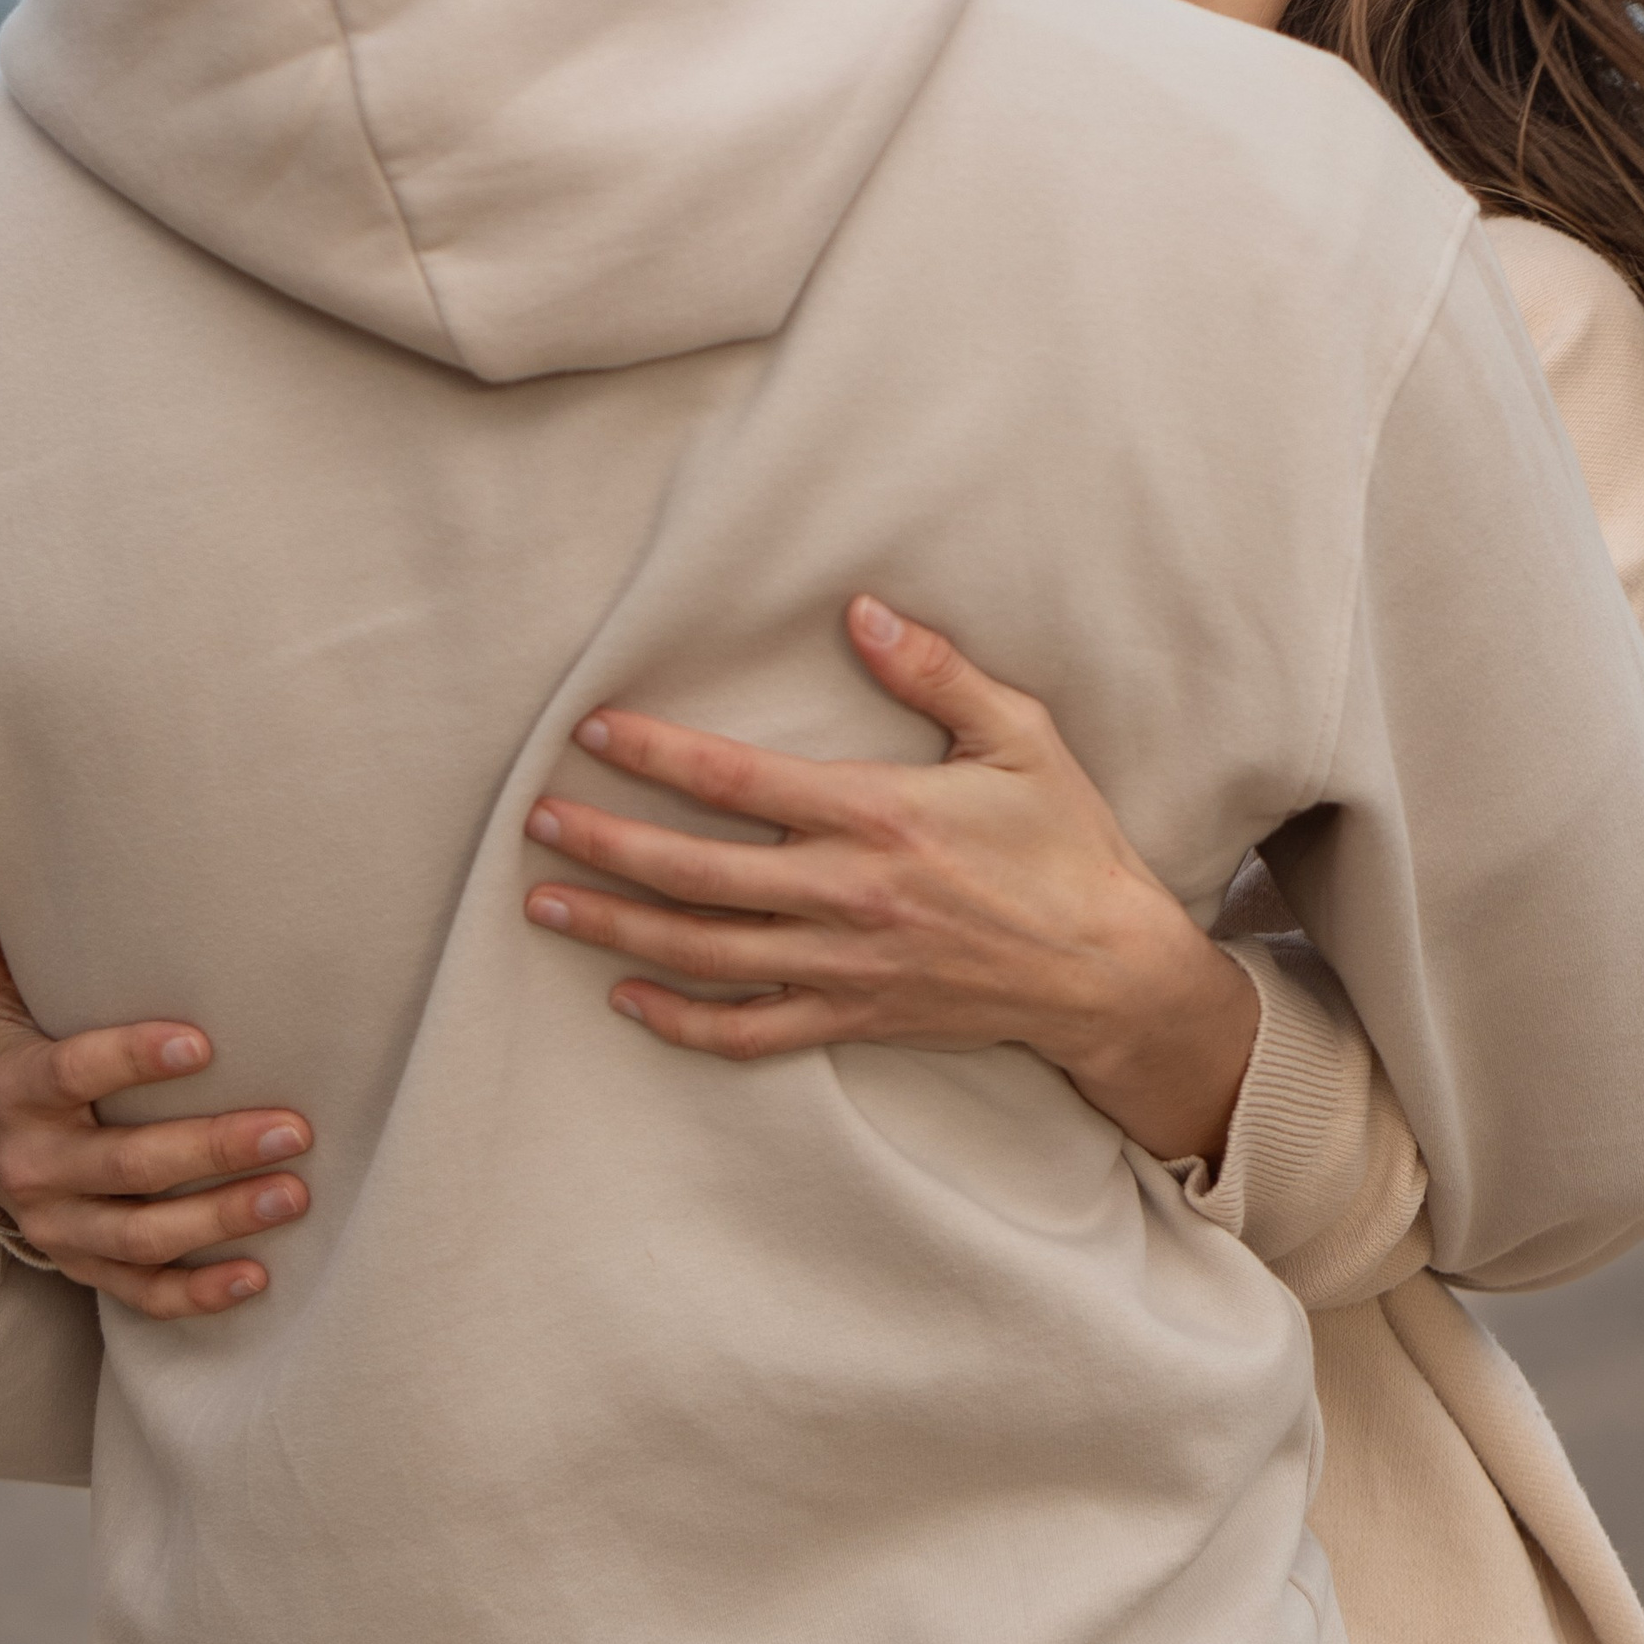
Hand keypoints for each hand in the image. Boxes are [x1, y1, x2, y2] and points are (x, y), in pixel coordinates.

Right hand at [0, 892, 313, 1319]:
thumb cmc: (14, 1062)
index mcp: (19, 1093)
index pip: (74, 1075)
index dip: (133, 1060)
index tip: (204, 1044)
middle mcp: (36, 1167)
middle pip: (129, 1165)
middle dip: (213, 1149)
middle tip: (294, 1130)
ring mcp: (59, 1226)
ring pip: (143, 1235)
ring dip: (221, 1220)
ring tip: (294, 1195)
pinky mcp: (82, 1265)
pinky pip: (140, 1291)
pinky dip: (196, 1294)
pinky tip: (257, 1277)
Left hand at [522, 599, 1259, 1163]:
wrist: (1108, 972)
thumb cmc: (1066, 846)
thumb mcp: (1019, 736)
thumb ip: (936, 671)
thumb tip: (861, 612)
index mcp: (878, 816)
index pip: (737, 781)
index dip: (655, 753)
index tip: (592, 731)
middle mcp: (846, 895)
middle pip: (695, 871)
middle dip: (605, 842)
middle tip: (535, 820)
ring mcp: (844, 965)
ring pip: (703, 952)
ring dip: (617, 926)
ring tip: (545, 903)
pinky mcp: (854, 1017)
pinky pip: (748, 1032)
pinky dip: (679, 1020)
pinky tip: (626, 996)